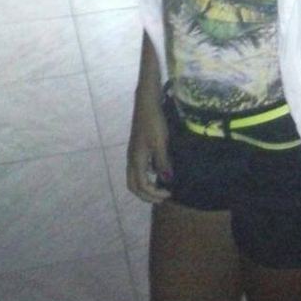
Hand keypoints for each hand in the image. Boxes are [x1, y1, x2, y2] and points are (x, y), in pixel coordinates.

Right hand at [126, 89, 170, 204]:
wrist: (147, 103)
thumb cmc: (154, 122)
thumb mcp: (160, 142)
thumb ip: (162, 162)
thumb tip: (166, 180)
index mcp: (136, 160)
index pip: (141, 186)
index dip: (153, 194)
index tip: (169, 193)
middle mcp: (132, 159)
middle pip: (133, 185)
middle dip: (146, 195)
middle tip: (162, 197)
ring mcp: (133, 153)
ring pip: (134, 177)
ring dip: (145, 186)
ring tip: (160, 187)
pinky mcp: (137, 147)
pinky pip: (138, 168)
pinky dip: (146, 176)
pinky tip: (158, 171)